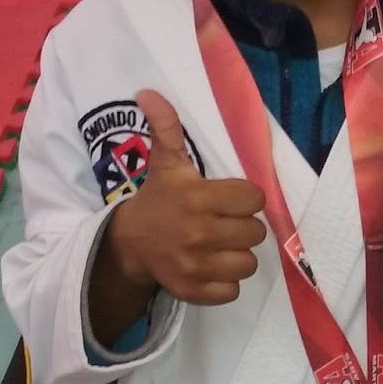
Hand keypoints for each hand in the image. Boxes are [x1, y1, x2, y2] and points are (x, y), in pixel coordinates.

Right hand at [106, 88, 266, 306]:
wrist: (127, 243)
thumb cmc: (157, 199)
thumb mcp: (164, 163)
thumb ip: (165, 128)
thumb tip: (148, 92)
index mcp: (197, 197)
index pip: (253, 199)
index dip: (246, 198)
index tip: (231, 199)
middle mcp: (198, 232)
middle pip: (255, 233)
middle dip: (243, 227)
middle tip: (225, 223)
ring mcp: (195, 264)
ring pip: (248, 263)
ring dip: (238, 255)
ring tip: (221, 246)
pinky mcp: (192, 289)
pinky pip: (232, 290)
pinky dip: (226, 282)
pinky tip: (212, 266)